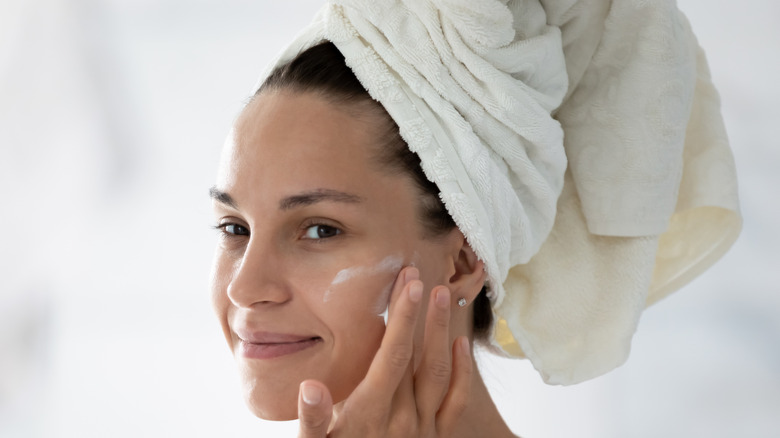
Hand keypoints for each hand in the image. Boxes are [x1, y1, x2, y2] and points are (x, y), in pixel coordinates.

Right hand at [296, 266, 472, 436]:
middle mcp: (402, 418)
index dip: (401, 317)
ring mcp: (423, 429)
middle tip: (421, 274)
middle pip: (416, 354)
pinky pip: (457, 403)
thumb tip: (311, 387)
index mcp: (370, 414)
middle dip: (419, 312)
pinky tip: (462, 345)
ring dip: (441, 331)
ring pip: (440, 372)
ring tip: (443, 295)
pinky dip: (463, 373)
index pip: (392, 354)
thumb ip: (312, 422)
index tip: (407, 283)